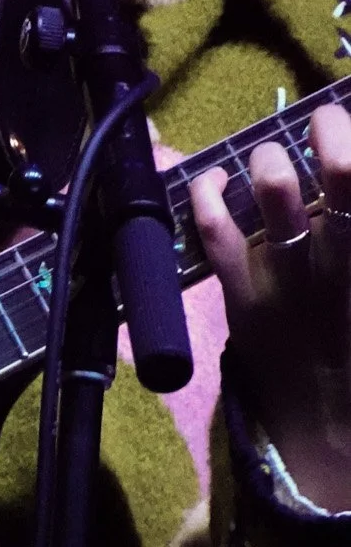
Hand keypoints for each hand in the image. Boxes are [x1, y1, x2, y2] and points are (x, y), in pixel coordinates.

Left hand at [190, 101, 350, 511]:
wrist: (329, 427)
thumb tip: (342, 184)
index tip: (347, 119)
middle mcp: (343, 259)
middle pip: (343, 168)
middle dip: (330, 128)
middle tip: (322, 123)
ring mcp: (288, 277)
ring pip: (276, 185)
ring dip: (273, 155)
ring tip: (270, 157)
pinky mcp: (242, 298)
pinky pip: (216, 232)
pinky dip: (209, 193)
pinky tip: (216, 178)